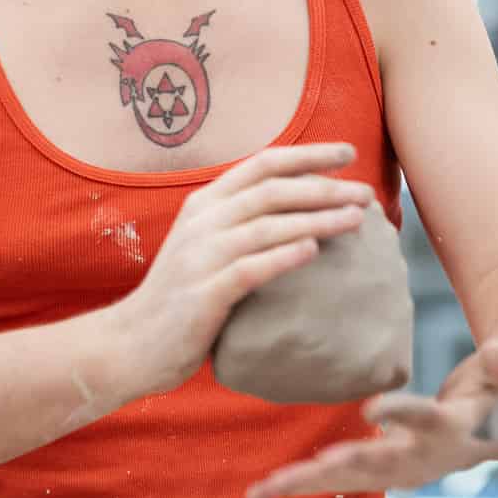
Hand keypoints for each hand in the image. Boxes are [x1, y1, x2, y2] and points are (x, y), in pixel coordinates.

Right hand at [119, 142, 375, 398]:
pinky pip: (249, 269)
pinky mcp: (203, 294)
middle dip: (324, 186)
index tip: (348, 152)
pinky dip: (284, 256)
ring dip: (316, 219)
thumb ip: (243, 223)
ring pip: (267, 225)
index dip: (307, 155)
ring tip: (356, 219)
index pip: (262, 164)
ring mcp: (201, 256)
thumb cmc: (182, 296)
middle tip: (366, 192)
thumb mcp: (206, 246)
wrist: (130, 345)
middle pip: (272, 190)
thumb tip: (302, 207)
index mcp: (205, 204)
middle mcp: (203, 222)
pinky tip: (314, 252)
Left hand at [245, 338, 497, 497]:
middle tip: (286, 480)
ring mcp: (403, 467)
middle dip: (330, 471)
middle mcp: (425, 457)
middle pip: (374, 463)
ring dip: (305, 484)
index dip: (402, 413)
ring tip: (258, 494)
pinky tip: (268, 490)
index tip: (372, 409)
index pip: (427, 418)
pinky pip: (343, 478)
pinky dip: (308, 482)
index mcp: (455, 429)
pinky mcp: (386, 469)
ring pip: (349, 479)